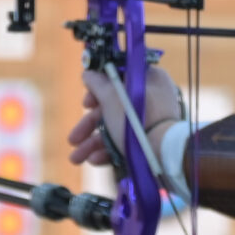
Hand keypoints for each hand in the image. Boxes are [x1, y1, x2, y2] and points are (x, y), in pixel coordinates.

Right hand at [67, 64, 186, 166]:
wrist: (162, 154)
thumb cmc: (138, 119)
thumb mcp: (111, 95)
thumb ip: (97, 83)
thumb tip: (88, 74)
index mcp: (148, 79)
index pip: (118, 77)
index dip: (97, 89)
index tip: (86, 102)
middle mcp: (151, 98)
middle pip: (112, 106)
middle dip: (88, 125)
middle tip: (73, 138)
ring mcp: (151, 121)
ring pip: (116, 127)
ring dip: (92, 142)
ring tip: (76, 158)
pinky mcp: (149, 140)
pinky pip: (125, 141)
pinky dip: (109, 150)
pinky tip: (94, 160)